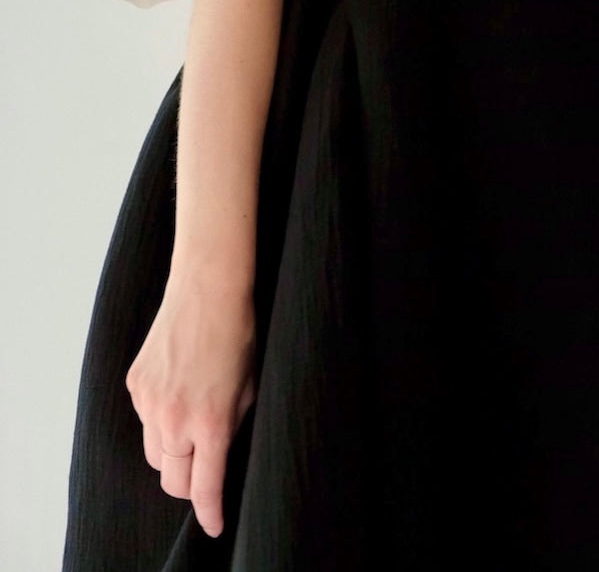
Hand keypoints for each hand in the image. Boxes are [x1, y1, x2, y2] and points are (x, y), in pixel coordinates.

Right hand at [125, 272, 256, 537]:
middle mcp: (175, 418)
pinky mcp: (135, 385)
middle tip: (205, 468)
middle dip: (189, 484)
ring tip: (192, 422)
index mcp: (211, 422)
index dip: (209, 513)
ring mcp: (149, 402)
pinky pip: (144, 421)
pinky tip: (178, 391)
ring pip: (155, 455)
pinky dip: (159, 420)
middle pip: (172, 480)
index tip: (214, 524)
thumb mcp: (249, 388)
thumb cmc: (238, 334)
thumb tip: (219, 458)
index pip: (204, 487)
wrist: (208, 288)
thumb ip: (232, 429)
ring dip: (172, 453)